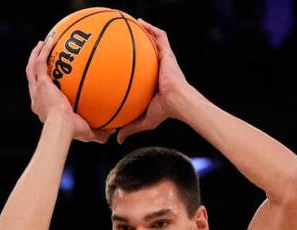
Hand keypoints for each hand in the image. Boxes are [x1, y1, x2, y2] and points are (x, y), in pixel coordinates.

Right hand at [26, 39, 114, 143]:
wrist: (61, 127)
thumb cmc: (71, 132)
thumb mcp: (87, 132)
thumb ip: (99, 132)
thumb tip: (113, 132)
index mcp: (44, 108)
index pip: (43, 95)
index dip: (45, 86)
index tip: (51, 79)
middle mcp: (37, 98)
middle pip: (34, 78)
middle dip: (37, 66)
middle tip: (43, 55)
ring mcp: (37, 90)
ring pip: (32, 68)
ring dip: (36, 54)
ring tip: (43, 43)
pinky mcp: (40, 83)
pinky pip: (40, 63)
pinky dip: (44, 51)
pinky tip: (50, 41)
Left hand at [117, 19, 192, 144]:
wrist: (178, 101)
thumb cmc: (164, 111)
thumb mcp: (143, 120)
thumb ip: (130, 127)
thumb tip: (117, 140)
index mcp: (153, 82)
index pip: (142, 71)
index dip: (134, 66)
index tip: (121, 63)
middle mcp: (158, 69)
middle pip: (147, 53)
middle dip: (137, 45)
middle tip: (123, 40)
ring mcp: (164, 60)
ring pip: (154, 41)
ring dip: (144, 31)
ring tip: (132, 23)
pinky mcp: (168, 54)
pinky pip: (160, 36)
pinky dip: (151, 28)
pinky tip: (141, 22)